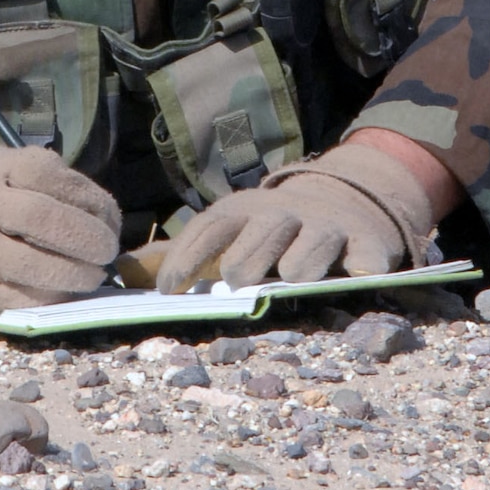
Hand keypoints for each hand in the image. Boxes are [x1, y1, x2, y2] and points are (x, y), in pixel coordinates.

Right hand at [0, 145, 120, 312]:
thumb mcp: (18, 170)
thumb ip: (60, 183)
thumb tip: (108, 221)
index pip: (45, 173)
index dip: (84, 195)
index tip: (107, 214)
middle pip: (38, 217)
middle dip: (83, 235)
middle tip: (108, 249)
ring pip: (26, 264)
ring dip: (71, 273)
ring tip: (95, 274)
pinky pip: (18, 297)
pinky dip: (51, 295)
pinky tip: (70, 289)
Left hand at [157, 140, 435, 292]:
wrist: (344, 200)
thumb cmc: (270, 229)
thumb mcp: (227, 231)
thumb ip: (180, 255)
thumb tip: (121, 273)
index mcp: (245, 211)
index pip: (213, 226)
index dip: (189, 254)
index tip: (168, 290)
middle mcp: (286, 215)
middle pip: (267, 228)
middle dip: (250, 252)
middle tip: (236, 278)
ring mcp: (329, 228)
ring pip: (316, 238)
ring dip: (303, 258)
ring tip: (291, 278)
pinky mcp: (368, 244)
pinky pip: (368, 255)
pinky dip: (365, 267)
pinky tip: (359, 278)